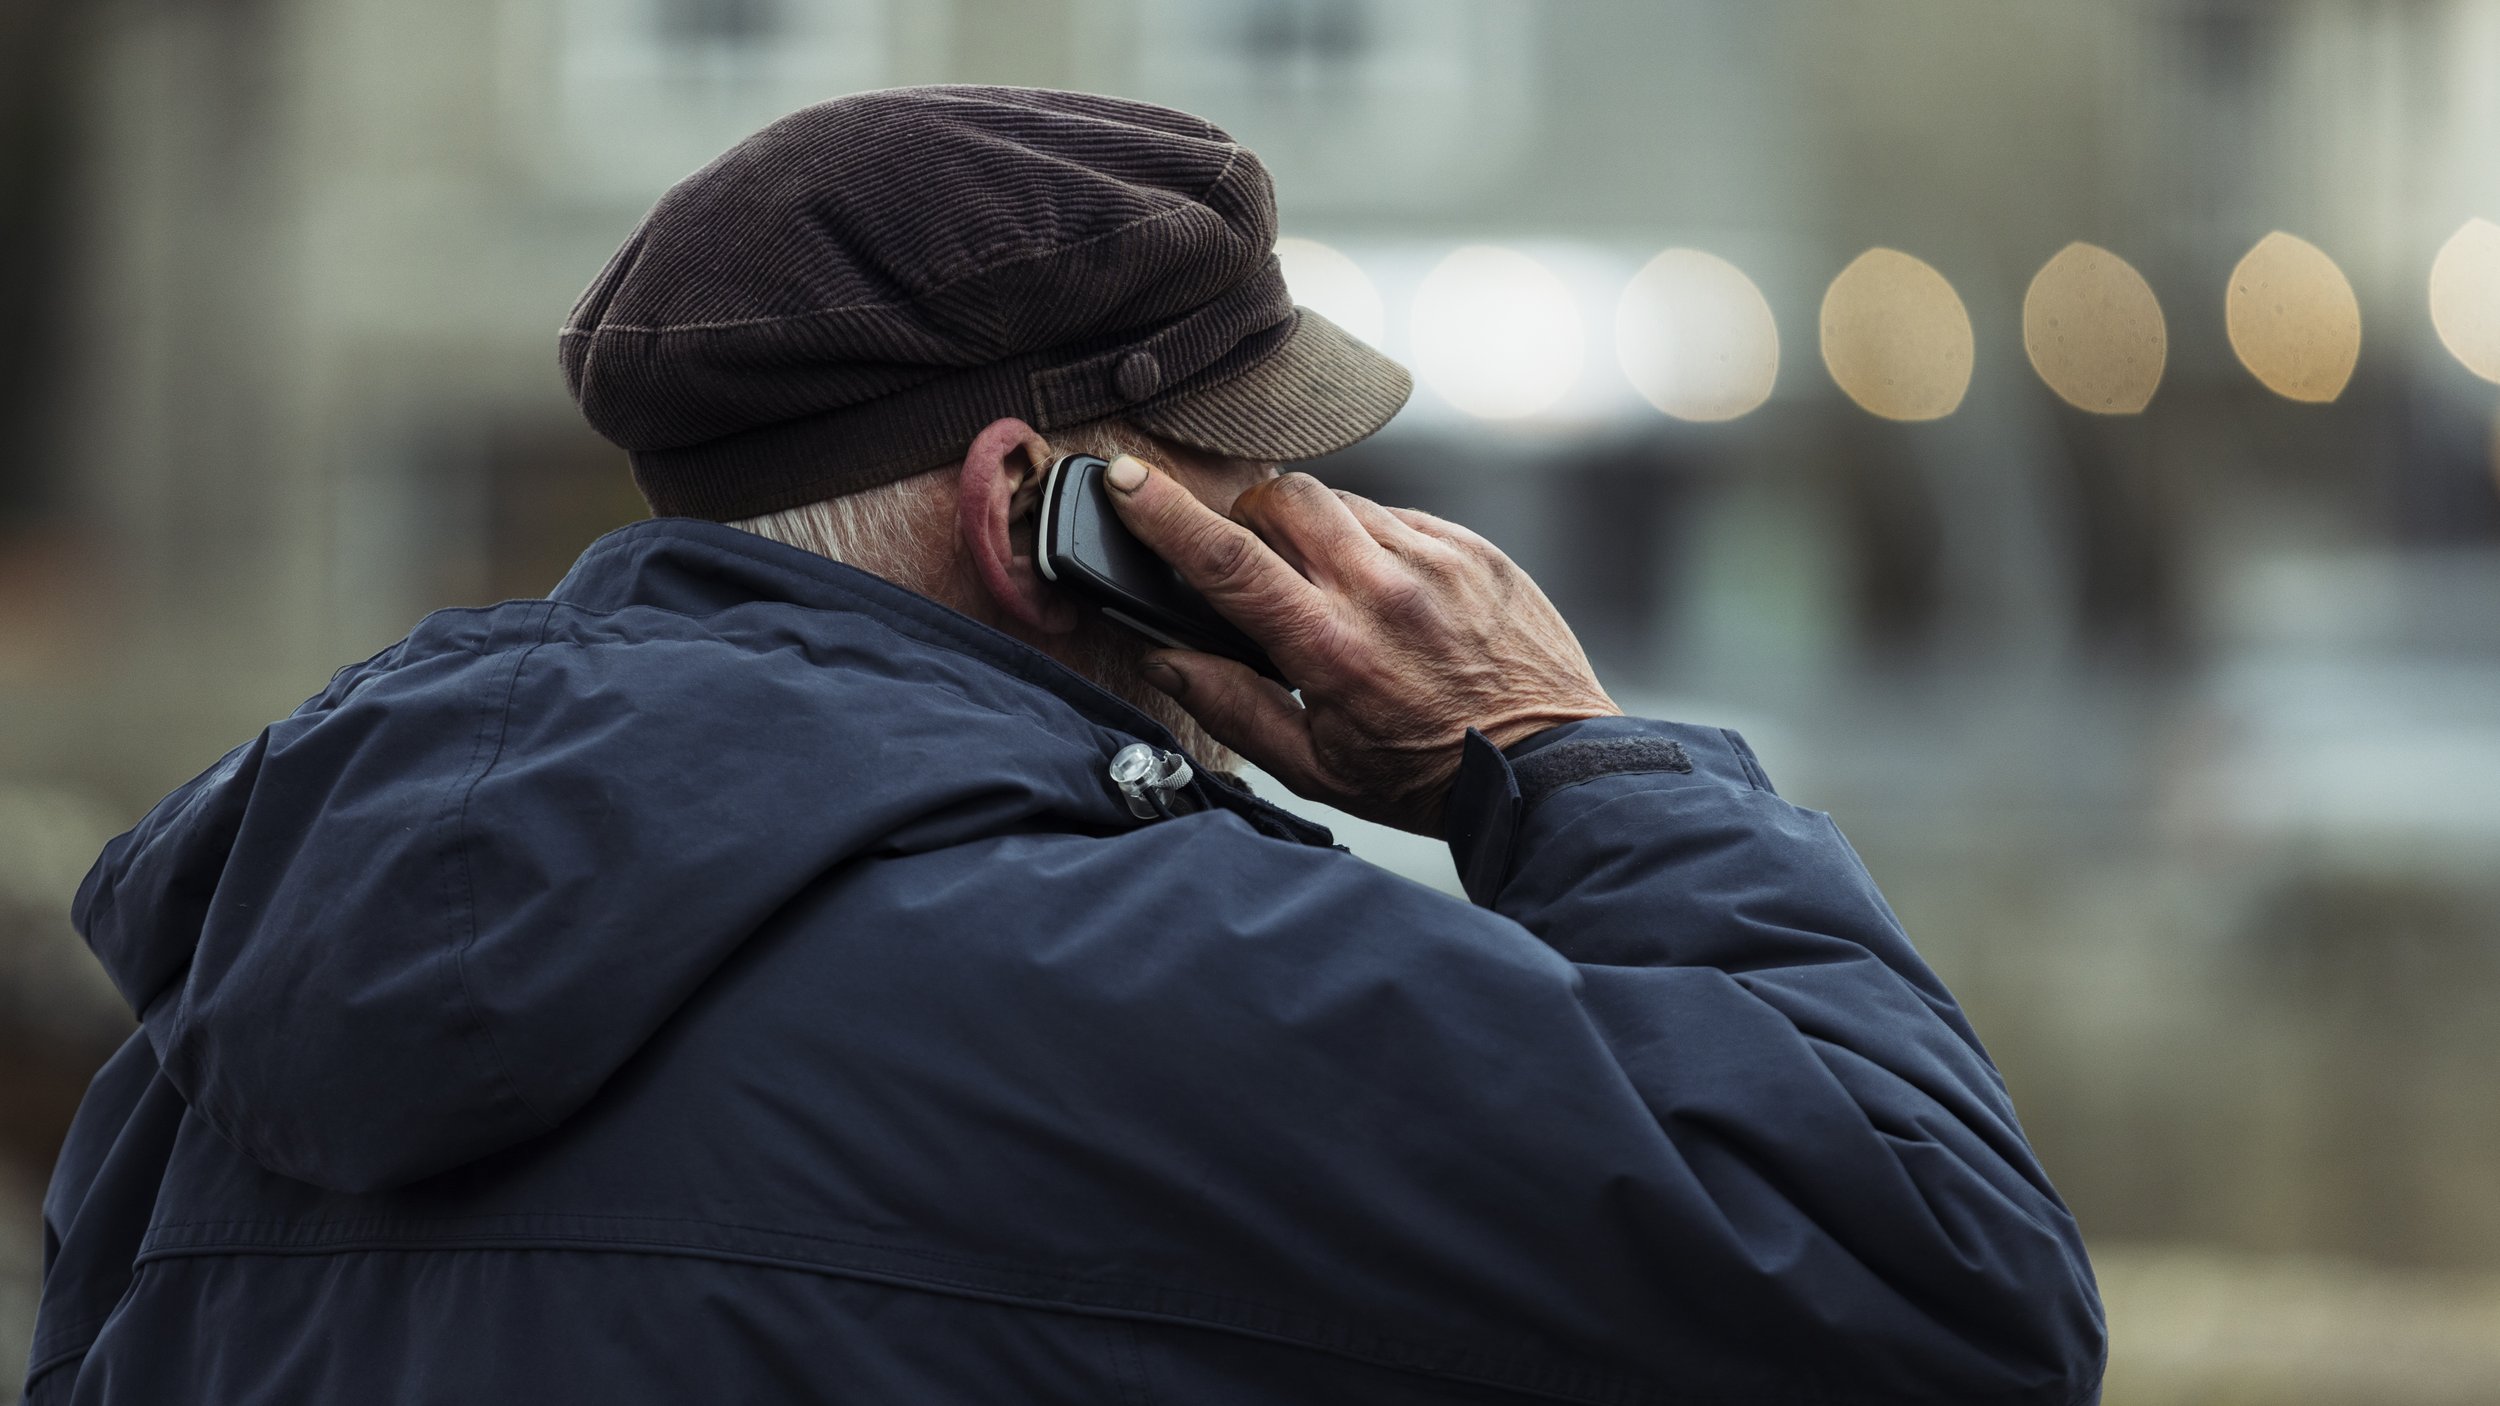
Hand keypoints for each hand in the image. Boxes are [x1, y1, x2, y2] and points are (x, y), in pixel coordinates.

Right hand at [1102, 455, 1619, 835]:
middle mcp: (1381, 591)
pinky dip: (1370, 540)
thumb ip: (1233, 708)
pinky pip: (1395, 515)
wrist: (1547, 766)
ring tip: (1326, 586)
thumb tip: (1165, 658)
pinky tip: (1384, 591)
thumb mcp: (1315, 769)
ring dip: (1311, 527)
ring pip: (1338, 501)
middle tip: (1251, 559)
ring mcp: (1433, 560)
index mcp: (1331, 649)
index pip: (1227, 560)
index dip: (1166, 513)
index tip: (1126, 480)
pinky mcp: (1471, 546)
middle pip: (1280, 500)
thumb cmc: (1426, 776)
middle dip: (1248, 515)